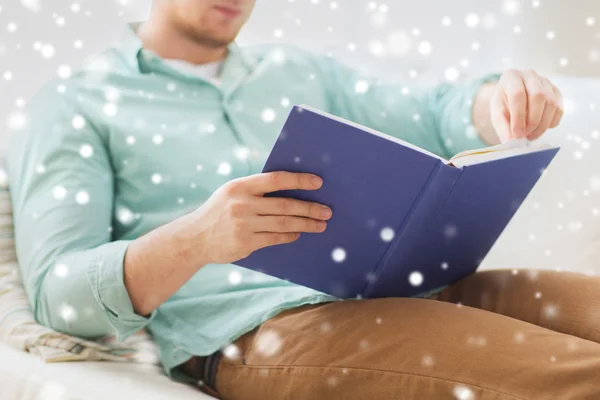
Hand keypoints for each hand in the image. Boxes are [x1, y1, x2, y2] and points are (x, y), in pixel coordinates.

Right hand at [190, 171, 331, 263]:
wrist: (195, 237)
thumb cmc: (220, 211)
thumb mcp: (231, 192)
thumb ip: (256, 190)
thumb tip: (292, 188)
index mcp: (240, 186)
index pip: (275, 179)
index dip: (299, 180)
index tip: (318, 182)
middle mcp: (242, 204)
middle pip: (284, 204)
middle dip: (309, 208)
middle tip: (327, 211)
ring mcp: (244, 224)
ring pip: (283, 223)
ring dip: (306, 224)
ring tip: (321, 224)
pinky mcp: (246, 242)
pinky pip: (275, 238)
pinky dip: (290, 235)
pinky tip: (299, 233)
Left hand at [490, 69, 563, 142]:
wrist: (511, 97)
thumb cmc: (504, 104)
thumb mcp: (497, 114)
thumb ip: (502, 127)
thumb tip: (511, 142)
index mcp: (511, 77)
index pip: (518, 94)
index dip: (518, 116)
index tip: (517, 134)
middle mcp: (530, 75)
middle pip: (538, 96)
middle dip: (533, 120)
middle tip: (526, 135)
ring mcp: (545, 81)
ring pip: (551, 103)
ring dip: (542, 124)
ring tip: (531, 135)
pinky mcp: (556, 91)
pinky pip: (559, 108)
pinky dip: (552, 122)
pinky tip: (542, 129)